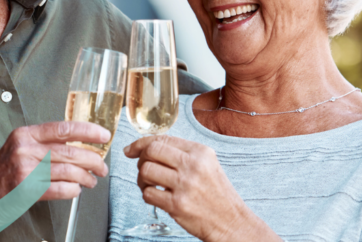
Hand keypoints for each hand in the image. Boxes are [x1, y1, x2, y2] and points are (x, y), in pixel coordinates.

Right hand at [0, 121, 109, 209]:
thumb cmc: (8, 167)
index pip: (64, 128)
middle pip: (70, 152)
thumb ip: (47, 141)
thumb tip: (82, 143)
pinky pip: (60, 189)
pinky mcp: (27, 190)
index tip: (104, 136)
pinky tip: (76, 190)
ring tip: (92, 180)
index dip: (88, 132)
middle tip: (102, 166)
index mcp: (27, 134)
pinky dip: (73, 190)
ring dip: (86, 177)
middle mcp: (26, 149)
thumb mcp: (22, 144)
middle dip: (92, 160)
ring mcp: (26, 170)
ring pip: (68, 171)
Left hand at [124, 136, 280, 241]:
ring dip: (142, 179)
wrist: (231, 222)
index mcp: (200, 151)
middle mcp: (193, 165)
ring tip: (150, 185)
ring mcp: (184, 185)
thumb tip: (147, 146)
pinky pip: (148, 194)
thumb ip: (181, 153)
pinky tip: (157, 197)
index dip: (140, 143)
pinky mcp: (177, 205)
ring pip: (146, 171)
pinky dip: (147, 195)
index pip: (161, 139)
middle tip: (143, 168)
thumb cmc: (216, 193)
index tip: (130, 150)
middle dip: (140, 160)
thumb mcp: (206, 164)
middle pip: (151, 151)